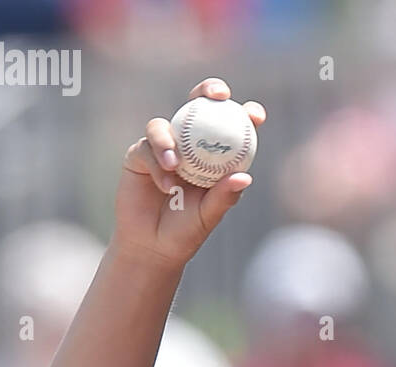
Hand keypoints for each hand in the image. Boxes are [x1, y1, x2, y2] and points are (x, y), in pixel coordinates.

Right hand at [111, 78, 265, 269]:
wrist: (153, 246)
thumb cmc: (186, 231)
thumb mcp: (210, 215)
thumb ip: (225, 196)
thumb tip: (245, 178)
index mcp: (213, 158)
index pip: (230, 129)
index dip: (244, 115)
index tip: (255, 114)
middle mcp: (188, 146)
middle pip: (196, 106)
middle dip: (207, 91)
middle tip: (218, 94)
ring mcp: (163, 148)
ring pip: (165, 126)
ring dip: (170, 141)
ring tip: (176, 166)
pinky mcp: (139, 155)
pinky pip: (147, 148)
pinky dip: (157, 164)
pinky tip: (166, 185)